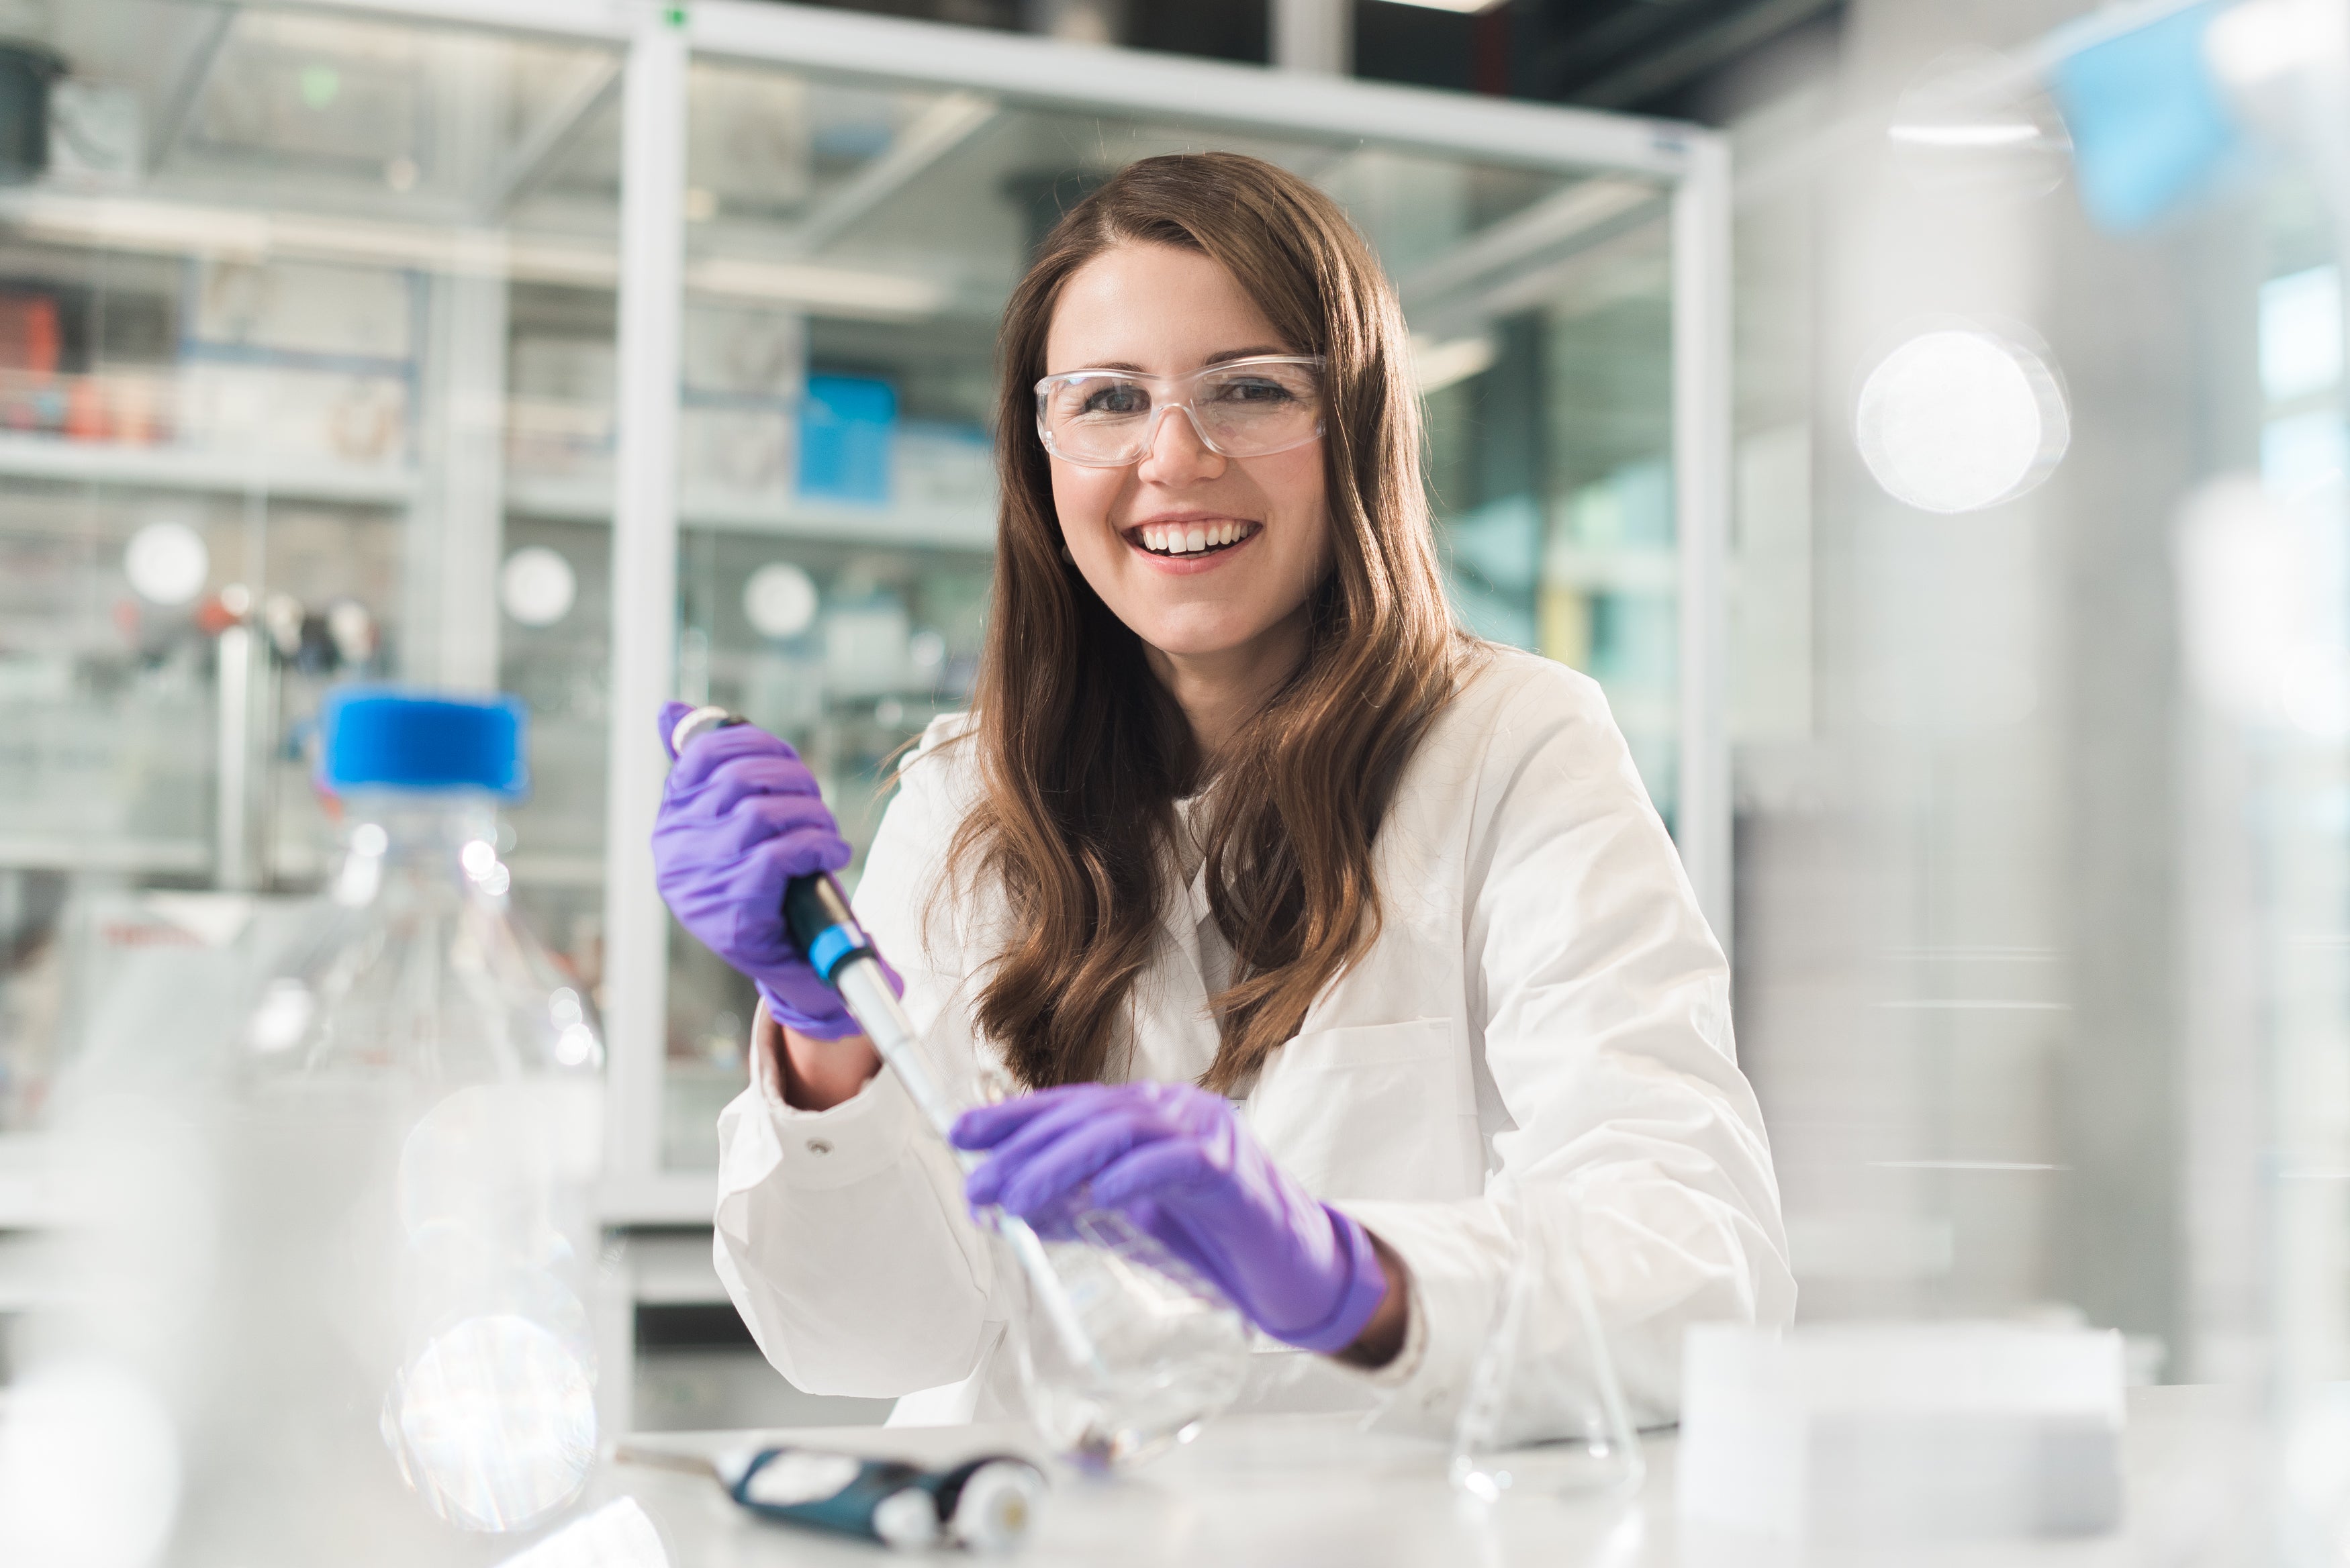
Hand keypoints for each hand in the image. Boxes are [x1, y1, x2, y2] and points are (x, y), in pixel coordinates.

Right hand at [651, 702, 874, 1038]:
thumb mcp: (735, 825)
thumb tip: (673, 710)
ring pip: (763, 813)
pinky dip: (818, 846)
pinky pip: (780, 854)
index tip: (787, 759)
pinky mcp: (734, 911)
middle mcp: (675, 850)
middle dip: (793, 779)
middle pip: (739, 778)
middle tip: (815, 801)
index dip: (755, 742)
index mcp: (672, 822)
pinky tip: (831, 855)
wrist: (793, 965)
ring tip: (826, 834)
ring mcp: (702, 882)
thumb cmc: (767, 887)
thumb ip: (712, 771)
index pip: (702, 753)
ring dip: (811, 815)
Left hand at [951, 1081, 1390, 1354]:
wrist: (1291, 1273)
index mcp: (1150, 1115)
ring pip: (1122, 1130)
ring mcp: (1207, 1133)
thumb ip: (1071, 1207)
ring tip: (1013, 1200)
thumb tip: (1000, 1206)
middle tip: (976, 1183)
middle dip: (1023, 1148)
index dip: (1014, 1116)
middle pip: (1089, 1114)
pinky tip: (1097, 1198)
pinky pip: (1175, 1163)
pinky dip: (1132, 1177)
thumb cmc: (1210, 1242)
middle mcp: (1176, 1111)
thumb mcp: (1127, 1223)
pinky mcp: (1231, 1171)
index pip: (1072, 1104)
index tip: (961, 1133)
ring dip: (1059, 1164)